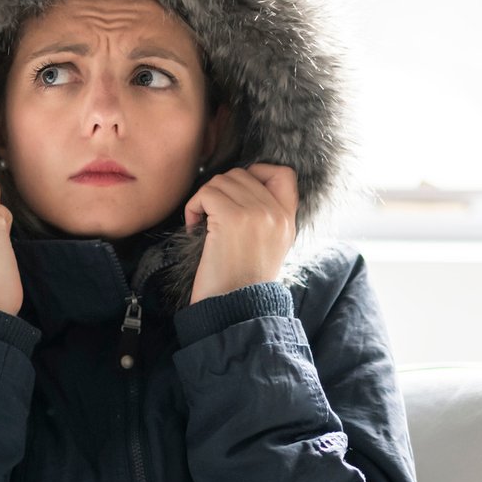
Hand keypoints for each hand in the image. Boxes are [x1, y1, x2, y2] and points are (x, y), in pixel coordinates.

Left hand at [184, 163, 298, 305]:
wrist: (236, 308)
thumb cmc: (241, 283)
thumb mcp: (269, 247)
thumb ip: (265, 217)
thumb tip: (239, 188)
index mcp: (288, 220)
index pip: (284, 174)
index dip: (257, 173)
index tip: (236, 193)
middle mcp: (276, 213)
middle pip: (241, 174)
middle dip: (220, 192)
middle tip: (211, 218)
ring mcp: (256, 213)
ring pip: (221, 181)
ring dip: (204, 200)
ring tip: (202, 226)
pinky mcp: (232, 217)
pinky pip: (205, 193)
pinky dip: (193, 208)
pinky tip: (194, 229)